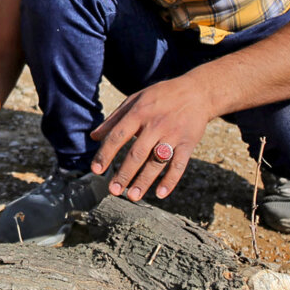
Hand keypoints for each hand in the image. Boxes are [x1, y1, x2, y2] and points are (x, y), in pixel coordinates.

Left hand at [87, 76, 214, 200]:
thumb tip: (93, 137)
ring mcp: (173, 135)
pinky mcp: (188, 143)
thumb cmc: (161, 97)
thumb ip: (114, 119)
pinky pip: (179, 165)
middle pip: (137, 154)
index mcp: (139, 113)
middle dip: (124, 174)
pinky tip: (160, 194)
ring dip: (144, 181)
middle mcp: (155, 125)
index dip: (106, 153)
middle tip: (113, 191)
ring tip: (132, 197)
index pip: (118, 136)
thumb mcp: (135, 100)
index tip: (96, 170)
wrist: (196, 92)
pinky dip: (170, 180)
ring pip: (156, 162)